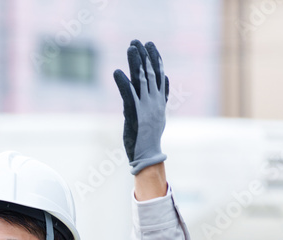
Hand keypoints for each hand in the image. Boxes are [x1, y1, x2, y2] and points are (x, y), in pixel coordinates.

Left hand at [113, 40, 168, 174]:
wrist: (148, 155)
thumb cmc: (149, 136)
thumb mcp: (157, 114)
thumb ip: (160, 97)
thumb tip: (165, 81)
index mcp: (158, 100)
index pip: (158, 74)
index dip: (155, 58)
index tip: (150, 45)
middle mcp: (153, 100)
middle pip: (150, 72)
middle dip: (144, 55)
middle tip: (137, 40)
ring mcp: (144, 106)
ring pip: (141, 79)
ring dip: (136, 62)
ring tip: (131, 48)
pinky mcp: (133, 114)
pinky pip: (128, 95)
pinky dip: (123, 83)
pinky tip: (117, 72)